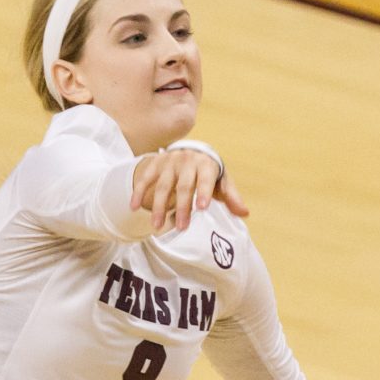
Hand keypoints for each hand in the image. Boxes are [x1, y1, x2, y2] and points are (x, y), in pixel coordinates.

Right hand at [130, 149, 249, 231]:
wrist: (189, 152)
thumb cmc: (208, 173)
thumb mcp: (221, 182)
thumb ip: (231, 197)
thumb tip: (245, 213)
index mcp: (206, 164)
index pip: (205, 179)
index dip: (203, 192)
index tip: (201, 208)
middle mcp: (187, 160)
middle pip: (183, 186)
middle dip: (182, 207)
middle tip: (182, 228)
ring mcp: (169, 162)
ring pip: (162, 185)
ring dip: (159, 207)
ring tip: (157, 226)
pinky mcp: (155, 164)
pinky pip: (145, 179)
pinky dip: (139, 192)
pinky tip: (134, 207)